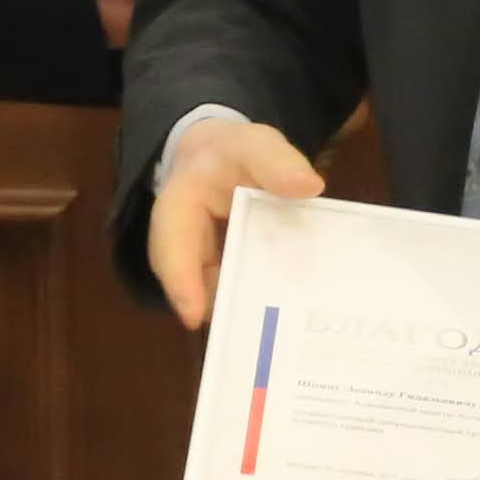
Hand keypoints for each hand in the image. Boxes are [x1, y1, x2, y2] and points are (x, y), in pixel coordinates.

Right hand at [148, 109, 325, 328]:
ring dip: (237, 311)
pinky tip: (283, 315)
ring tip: (268, 331)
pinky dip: (253, 303)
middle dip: (214, 307)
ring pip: (212, 294)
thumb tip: (309, 185)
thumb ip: (277, 161)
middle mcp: (181, 242)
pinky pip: (233, 293)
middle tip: (243, 334)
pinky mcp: (222, 274)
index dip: (180, 280)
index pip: (170, 242)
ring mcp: (200, 264)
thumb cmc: (233, 154)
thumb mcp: (255, 145)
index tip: (193, 316)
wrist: (224, 161)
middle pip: (188, 282)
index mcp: (179, 205)